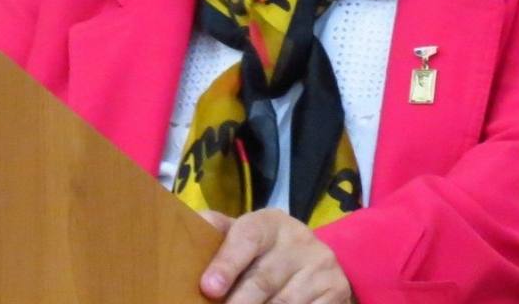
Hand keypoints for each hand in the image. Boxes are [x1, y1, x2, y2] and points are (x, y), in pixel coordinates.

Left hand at [198, 208, 353, 302]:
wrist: (315, 263)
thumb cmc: (263, 253)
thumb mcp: (242, 237)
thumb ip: (215, 233)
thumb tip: (182, 225)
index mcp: (270, 222)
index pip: (248, 236)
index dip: (227, 262)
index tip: (209, 288)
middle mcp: (299, 240)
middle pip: (262, 280)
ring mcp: (321, 266)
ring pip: (282, 303)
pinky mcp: (336, 291)